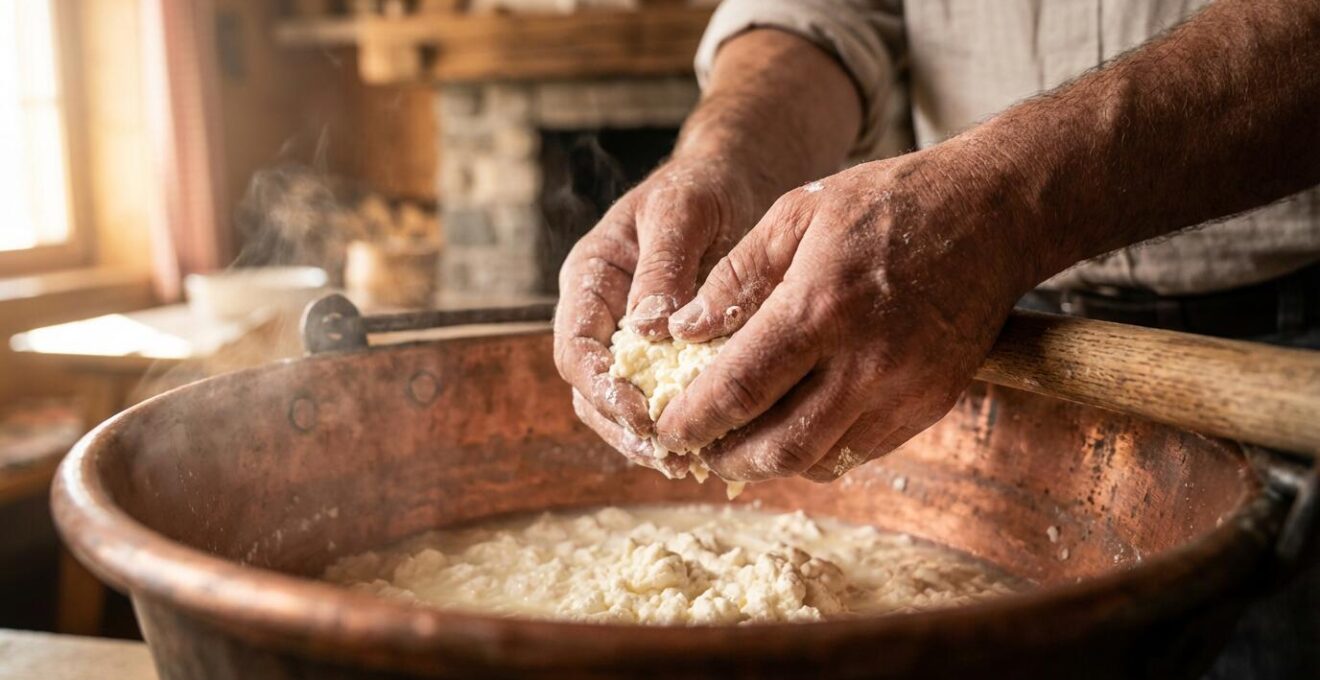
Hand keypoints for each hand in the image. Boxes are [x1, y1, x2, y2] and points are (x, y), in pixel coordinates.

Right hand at [553, 154, 771, 474]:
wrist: (729, 182)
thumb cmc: (701, 188)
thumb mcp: (682, 211)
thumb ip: (663, 265)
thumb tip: (646, 330)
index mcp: (589, 277)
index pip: (575, 349)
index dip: (603, 390)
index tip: (645, 416)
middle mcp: (598, 313)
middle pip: (588, 391)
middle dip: (622, 428)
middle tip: (670, 454)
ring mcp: (625, 337)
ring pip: (616, 405)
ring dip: (645, 438)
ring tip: (688, 463)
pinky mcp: (659, 354)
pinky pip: (655, 398)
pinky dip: (674, 423)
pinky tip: (707, 447)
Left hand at [654, 146, 1036, 481]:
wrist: (991, 215)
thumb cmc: (887, 204)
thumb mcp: (796, 214)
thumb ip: (735, 276)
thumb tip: (679, 330)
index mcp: (821, 306)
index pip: (741, 387)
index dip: (694, 419)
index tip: (665, 430)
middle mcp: (865, 362)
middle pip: (778, 447)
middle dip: (725, 458)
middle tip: (694, 449)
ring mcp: (903, 391)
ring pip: (819, 461)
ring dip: (769, 464)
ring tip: (736, 444)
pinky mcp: (930, 405)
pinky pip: (860, 452)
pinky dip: (817, 452)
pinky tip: (793, 429)